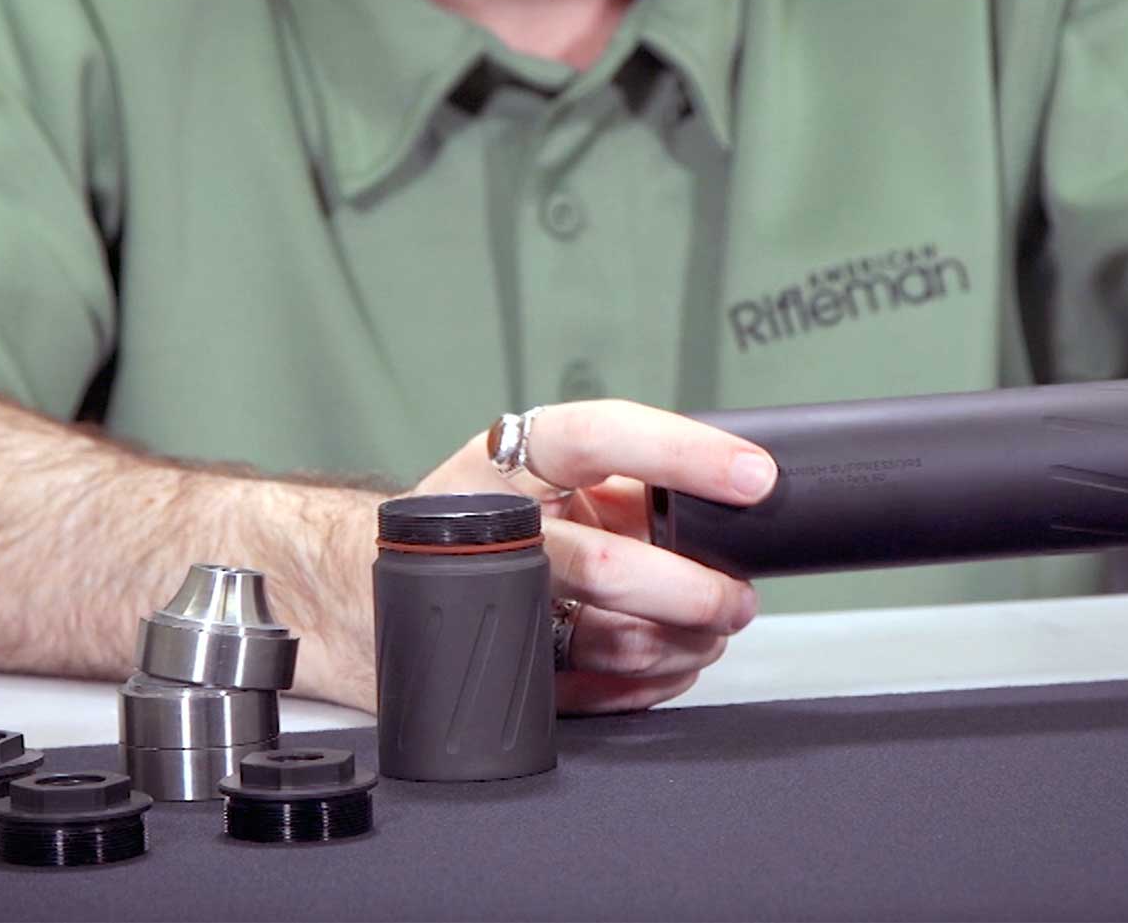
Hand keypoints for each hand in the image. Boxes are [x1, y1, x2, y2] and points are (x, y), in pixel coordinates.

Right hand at [415, 400, 775, 712]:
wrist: (373, 576)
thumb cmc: (487, 514)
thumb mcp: (543, 472)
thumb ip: (621, 478)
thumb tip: (735, 498)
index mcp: (510, 458)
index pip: (600, 435)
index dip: (683, 454)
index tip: (754, 477)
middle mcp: (493, 525)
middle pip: (604, 565)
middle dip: (693, 593)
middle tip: (738, 600)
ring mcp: (488, 602)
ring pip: (600, 637)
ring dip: (678, 646)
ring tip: (710, 635)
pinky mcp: (493, 665)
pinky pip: (585, 692)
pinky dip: (644, 686)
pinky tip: (667, 664)